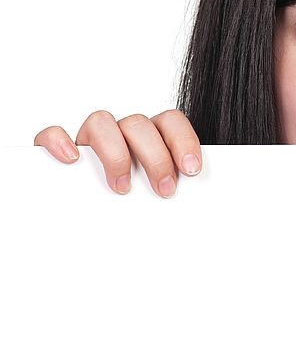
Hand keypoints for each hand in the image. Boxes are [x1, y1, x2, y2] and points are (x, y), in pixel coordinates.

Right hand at [33, 109, 202, 197]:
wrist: (81, 225)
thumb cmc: (130, 208)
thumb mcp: (154, 200)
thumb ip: (168, 191)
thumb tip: (187, 206)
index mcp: (147, 137)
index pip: (169, 121)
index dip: (183, 141)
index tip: (191, 169)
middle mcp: (118, 134)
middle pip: (138, 124)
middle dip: (155, 157)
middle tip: (164, 190)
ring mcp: (87, 140)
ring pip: (101, 122)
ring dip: (115, 154)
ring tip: (122, 187)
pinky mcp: (55, 149)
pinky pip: (52, 134)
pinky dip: (60, 142)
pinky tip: (71, 160)